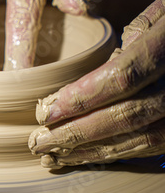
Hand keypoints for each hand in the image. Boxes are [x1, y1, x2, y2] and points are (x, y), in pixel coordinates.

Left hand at [29, 0, 164, 167]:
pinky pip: (157, 146)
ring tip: (55, 157)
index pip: (122, 77)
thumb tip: (98, 75)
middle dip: (78, 134)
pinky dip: (120, 154)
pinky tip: (90, 157)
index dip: (82, 98)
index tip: (44, 111)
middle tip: (38, 143)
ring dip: (94, 152)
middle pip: (127, 116)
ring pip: (142, 139)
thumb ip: (136, 35)